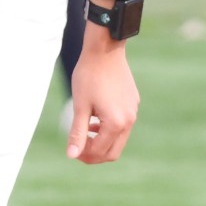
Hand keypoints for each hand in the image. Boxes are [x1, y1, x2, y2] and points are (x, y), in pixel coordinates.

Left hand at [66, 21, 137, 163]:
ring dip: (102, 141)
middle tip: (78, 147)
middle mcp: (129, 120)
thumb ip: (77, 132)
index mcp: (116, 123)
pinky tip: (96, 118)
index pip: (100, 152)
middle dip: (95, 154)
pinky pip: (123, 124)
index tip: (72, 150)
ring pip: (119, 138)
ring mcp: (133, 110)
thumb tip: (72, 155)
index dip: (84, 156)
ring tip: (86, 130)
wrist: (104, 49)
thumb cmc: (88, 76)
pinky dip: (109, 128)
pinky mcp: (133, 102)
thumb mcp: (80, 106)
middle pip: (113, 152)